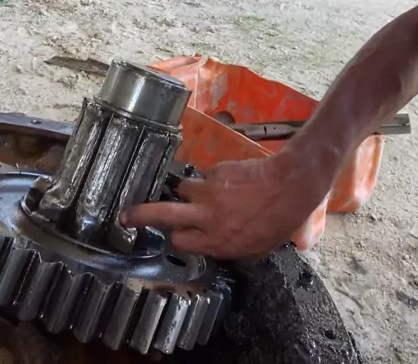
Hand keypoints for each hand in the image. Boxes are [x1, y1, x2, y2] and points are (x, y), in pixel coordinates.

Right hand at [120, 152, 324, 259]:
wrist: (292, 185)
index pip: (180, 242)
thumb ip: (228, 243)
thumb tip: (214, 239)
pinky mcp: (217, 171)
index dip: (176, 238)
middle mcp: (208, 217)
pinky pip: (206, 176)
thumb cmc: (280, 220)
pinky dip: (213, 179)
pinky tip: (231, 181)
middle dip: (140, 215)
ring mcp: (210, 191)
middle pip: (163, 214)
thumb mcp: (255, 246)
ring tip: (204, 192)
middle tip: (125, 215)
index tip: (174, 235)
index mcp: (218, 241)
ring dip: (188, 192)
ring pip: (183, 188)